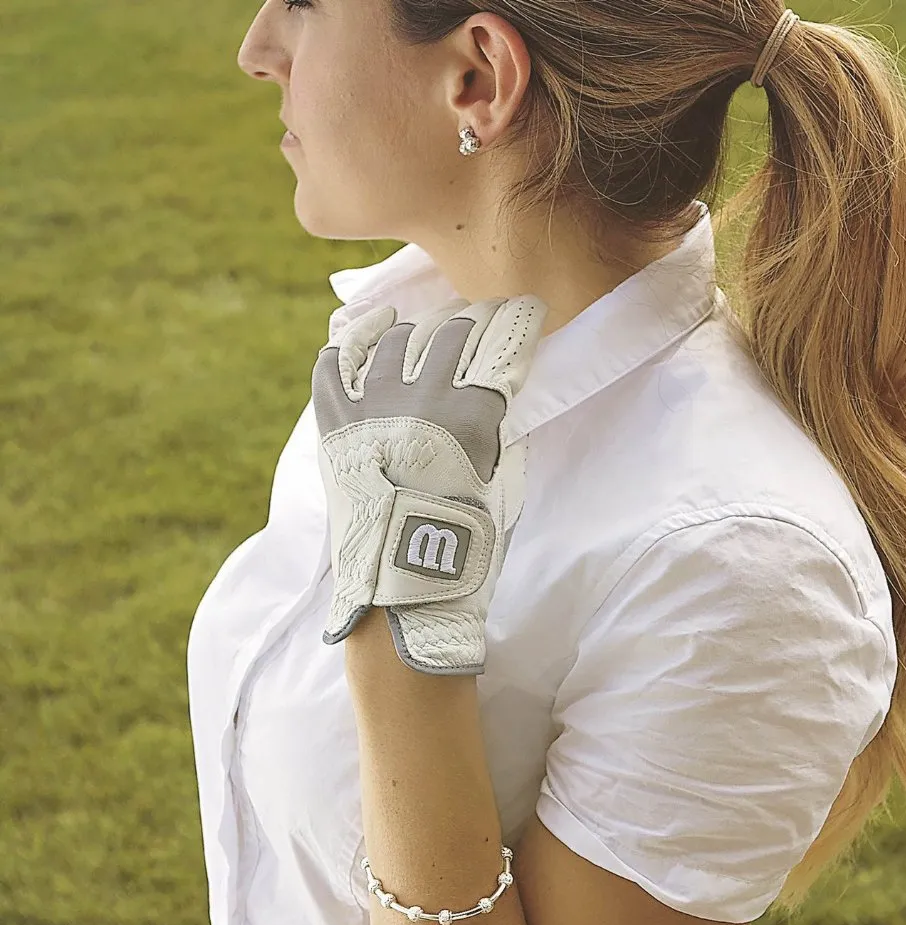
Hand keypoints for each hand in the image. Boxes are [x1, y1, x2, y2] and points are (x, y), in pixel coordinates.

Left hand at [311, 294, 547, 675]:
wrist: (400, 590)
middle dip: (476, 317)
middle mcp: (423, 399)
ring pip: (399, 337)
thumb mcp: (503, 484)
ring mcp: (372, 405)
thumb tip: (496, 387)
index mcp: (472, 416)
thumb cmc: (464, 547)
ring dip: (423, 325)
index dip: (520, 319)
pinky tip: (378, 324)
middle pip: (454, 331)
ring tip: (433, 324)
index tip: (526, 307)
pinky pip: (337, 359)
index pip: (504, 345)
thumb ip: (502, 429)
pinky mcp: (335, 420)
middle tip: (483, 317)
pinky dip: (357, 335)